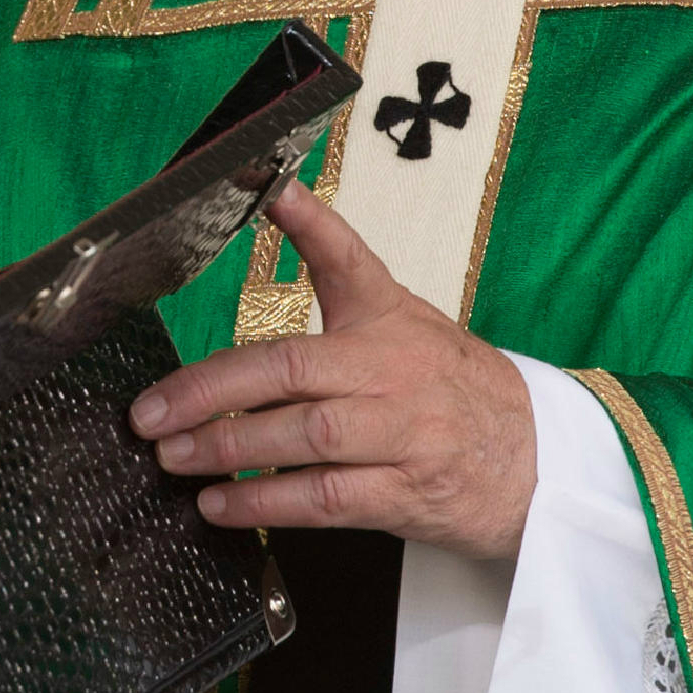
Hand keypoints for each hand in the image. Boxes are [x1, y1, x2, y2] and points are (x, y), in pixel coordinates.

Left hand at [128, 182, 536, 558]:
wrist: (543, 464)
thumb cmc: (458, 391)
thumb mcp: (408, 324)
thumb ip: (342, 287)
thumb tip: (274, 222)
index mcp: (392, 319)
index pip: (348, 259)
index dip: (309, 220)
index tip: (266, 186)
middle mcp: (394, 371)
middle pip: (291, 367)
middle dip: (210, 389)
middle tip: (149, 412)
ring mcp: (404, 434)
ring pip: (304, 436)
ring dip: (228, 449)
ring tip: (172, 458)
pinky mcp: (408, 494)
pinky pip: (326, 498)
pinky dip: (266, 502)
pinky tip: (219, 505)